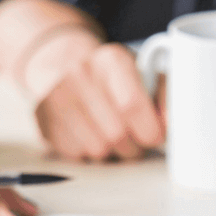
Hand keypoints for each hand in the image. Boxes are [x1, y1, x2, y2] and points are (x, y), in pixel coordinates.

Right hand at [34, 43, 165, 160]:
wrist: (64, 64)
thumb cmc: (114, 76)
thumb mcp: (145, 73)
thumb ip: (166, 97)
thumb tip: (171, 125)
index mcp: (111, 59)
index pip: (132, 105)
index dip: (150, 130)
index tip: (155, 135)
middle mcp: (80, 74)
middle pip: (117, 134)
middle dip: (134, 146)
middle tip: (136, 139)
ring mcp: (56, 98)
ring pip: (98, 150)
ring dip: (113, 152)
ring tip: (113, 135)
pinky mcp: (44, 120)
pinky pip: (77, 155)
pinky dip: (90, 153)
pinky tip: (91, 135)